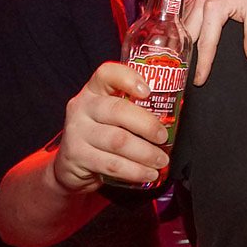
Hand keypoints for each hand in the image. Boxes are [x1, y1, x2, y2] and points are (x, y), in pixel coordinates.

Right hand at [53, 63, 168, 191]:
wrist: (71, 165)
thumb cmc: (103, 132)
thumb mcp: (114, 114)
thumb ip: (135, 108)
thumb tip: (175, 115)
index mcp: (95, 90)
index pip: (107, 73)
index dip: (128, 79)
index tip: (149, 92)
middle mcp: (83, 106)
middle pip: (118, 111)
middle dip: (147, 125)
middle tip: (164, 137)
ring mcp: (77, 131)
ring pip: (118, 141)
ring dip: (145, 153)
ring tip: (161, 160)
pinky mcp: (76, 156)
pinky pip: (111, 164)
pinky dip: (134, 170)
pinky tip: (148, 173)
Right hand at [183, 0, 246, 84]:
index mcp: (214, 8)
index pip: (206, 44)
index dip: (203, 65)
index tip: (199, 81)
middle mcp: (200, 3)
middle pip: (186, 37)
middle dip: (182, 57)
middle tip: (180, 78)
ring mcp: (195, 0)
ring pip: (181, 28)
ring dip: (177, 45)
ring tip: (176, 66)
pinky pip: (183, 19)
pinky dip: (180, 33)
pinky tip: (179, 46)